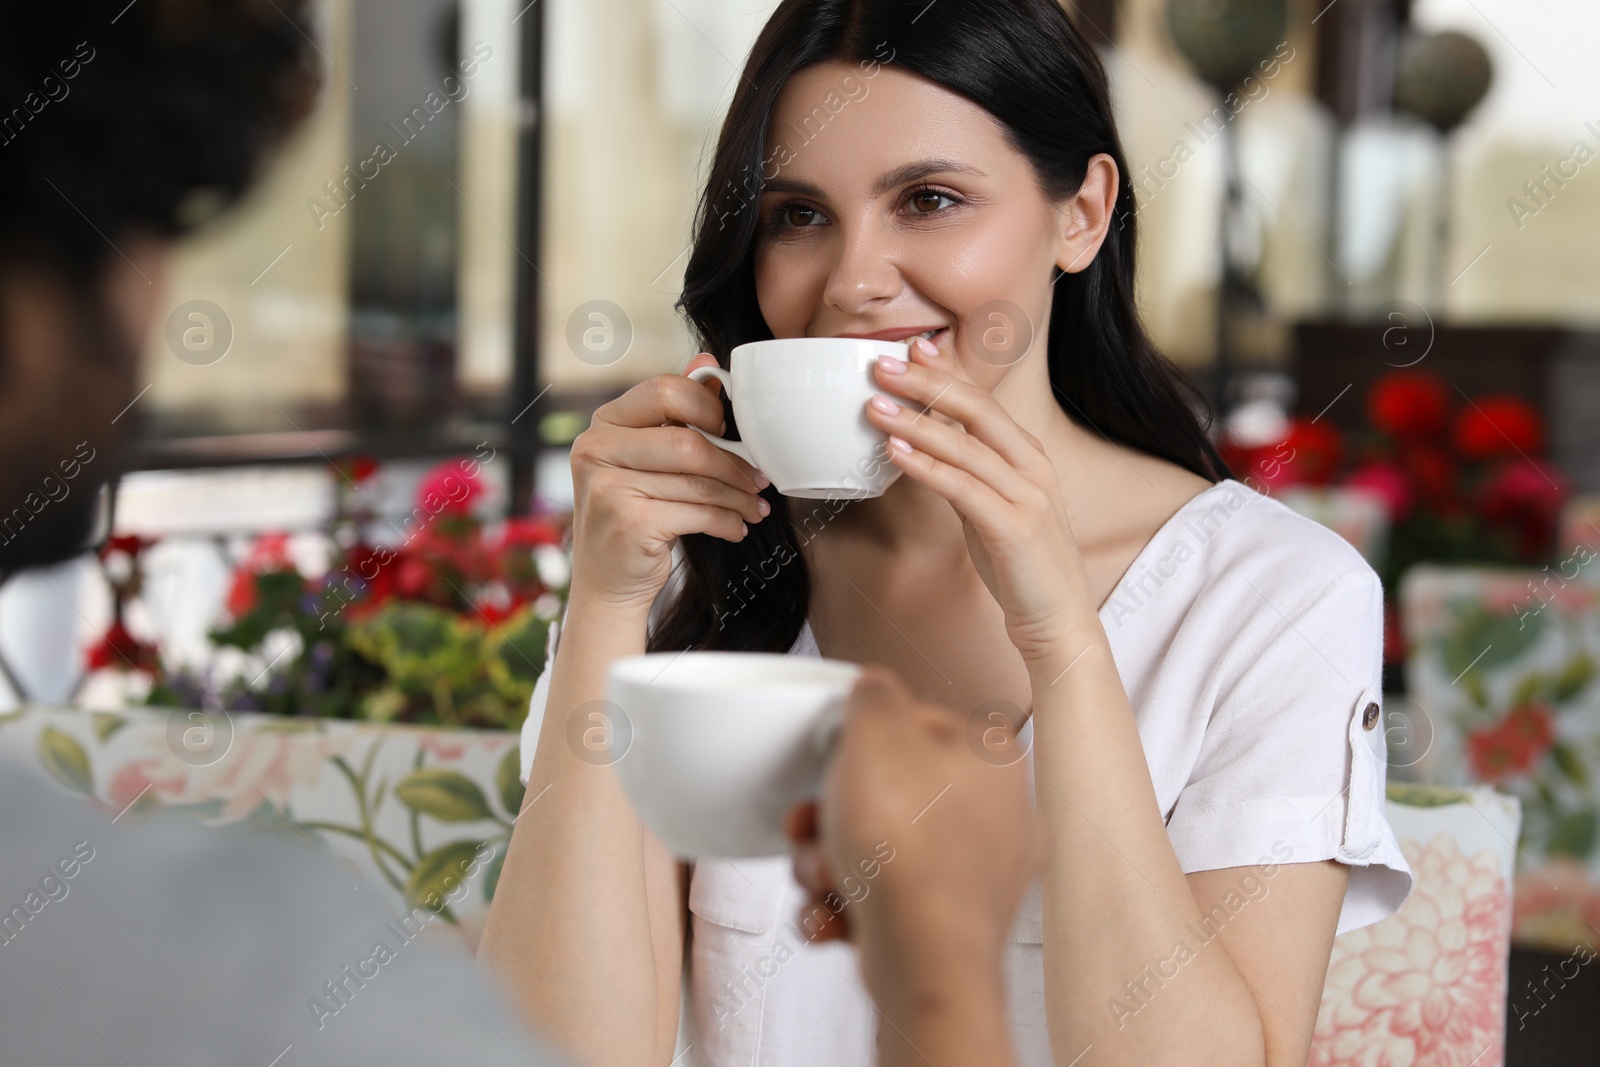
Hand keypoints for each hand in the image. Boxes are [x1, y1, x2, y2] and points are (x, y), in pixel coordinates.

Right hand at [567, 353, 770, 612]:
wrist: (607, 582)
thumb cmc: (634, 515)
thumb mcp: (647, 459)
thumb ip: (674, 414)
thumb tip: (707, 363)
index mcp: (603, 424)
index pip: (664, 391)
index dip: (708, 407)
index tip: (732, 431)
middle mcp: (596, 450)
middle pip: (687, 441)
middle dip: (733, 461)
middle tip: (759, 477)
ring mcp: (608, 487)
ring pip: (697, 481)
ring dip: (738, 497)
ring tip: (755, 507)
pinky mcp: (629, 523)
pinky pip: (698, 513)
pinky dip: (727, 522)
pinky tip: (736, 527)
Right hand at [783, 667, 1045, 1012]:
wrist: (923, 959)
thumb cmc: (910, 849)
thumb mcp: (873, 733)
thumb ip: (872, 696)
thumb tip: (873, 690)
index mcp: (994, 758)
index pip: (920, 723)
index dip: (863, 739)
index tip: (834, 754)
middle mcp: (1000, 817)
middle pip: (893, 794)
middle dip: (836, 813)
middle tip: (810, 822)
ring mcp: (980, 879)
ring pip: (884, 853)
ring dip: (833, 863)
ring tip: (820, 876)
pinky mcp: (953, 930)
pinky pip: (888, 905)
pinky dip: (849, 910)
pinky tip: (833, 916)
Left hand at [863, 337, 1094, 666]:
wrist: (1058, 623)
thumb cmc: (1021, 568)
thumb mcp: (991, 510)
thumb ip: (966, 477)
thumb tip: (926, 448)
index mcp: (1028, 457)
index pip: (984, 401)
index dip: (947, 372)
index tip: (911, 348)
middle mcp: (1032, 468)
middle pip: (977, 409)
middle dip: (927, 383)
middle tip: (882, 364)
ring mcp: (1027, 497)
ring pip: (965, 446)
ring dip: (915, 422)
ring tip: (874, 405)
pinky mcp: (1014, 529)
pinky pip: (963, 489)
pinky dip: (927, 467)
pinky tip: (895, 452)